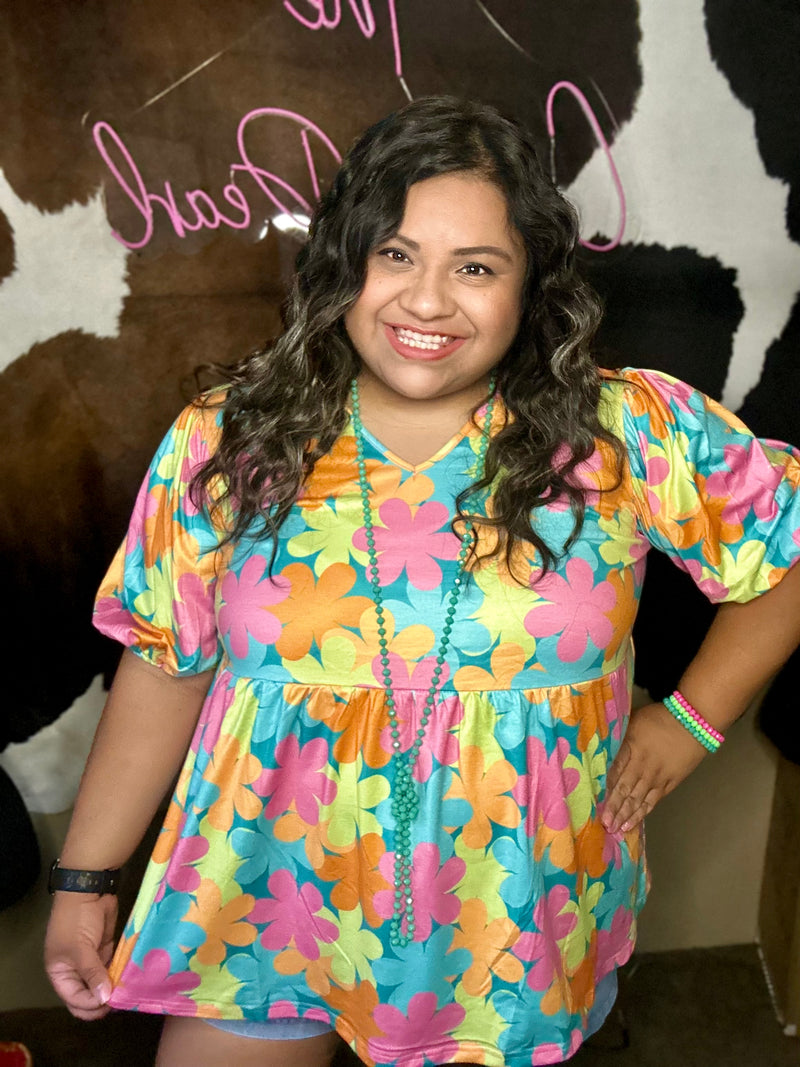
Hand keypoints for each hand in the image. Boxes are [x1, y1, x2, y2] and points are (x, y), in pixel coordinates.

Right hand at [44, 892, 117, 1019]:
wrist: (89, 889)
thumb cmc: (75, 920)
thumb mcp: (79, 948)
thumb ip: (91, 973)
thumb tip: (104, 998)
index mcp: (60, 974)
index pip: (74, 1000)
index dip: (90, 1004)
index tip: (109, 1002)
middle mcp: (75, 971)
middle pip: (87, 997)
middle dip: (101, 1002)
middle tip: (119, 1001)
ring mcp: (92, 961)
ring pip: (102, 985)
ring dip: (113, 990)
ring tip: (128, 994)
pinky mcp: (106, 951)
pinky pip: (112, 970)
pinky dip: (119, 976)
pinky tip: (131, 980)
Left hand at [600, 701, 708, 833]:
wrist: (694, 722)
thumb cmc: (659, 718)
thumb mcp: (633, 720)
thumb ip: (618, 736)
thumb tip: (600, 746)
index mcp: (632, 749)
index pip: (614, 772)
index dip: (605, 789)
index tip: (595, 803)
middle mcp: (644, 766)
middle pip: (626, 790)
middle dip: (614, 808)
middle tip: (605, 825)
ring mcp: (658, 777)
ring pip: (639, 799)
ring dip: (627, 815)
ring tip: (617, 829)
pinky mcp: (671, 783)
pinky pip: (654, 801)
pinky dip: (643, 812)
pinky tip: (634, 822)